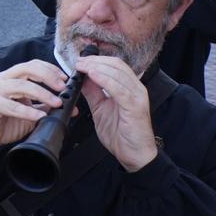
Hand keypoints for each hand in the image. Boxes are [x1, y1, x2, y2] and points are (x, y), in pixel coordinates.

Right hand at [0, 60, 68, 153]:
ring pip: (22, 86)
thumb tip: (71, 108)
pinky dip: (28, 111)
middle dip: (48, 77)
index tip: (65, 79)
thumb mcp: (30, 112)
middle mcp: (4, 79)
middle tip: (62, 88)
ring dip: (42, 93)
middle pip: (28, 69)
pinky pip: (12, 106)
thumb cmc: (5, 120)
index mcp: (13, 77)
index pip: (34, 64)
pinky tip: (39, 117)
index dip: (50, 69)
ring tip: (56, 103)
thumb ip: (47, 107)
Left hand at [75, 55, 157, 171]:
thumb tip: (82, 79)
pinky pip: (120, 89)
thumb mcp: (100, 109)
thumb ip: (93, 93)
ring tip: (82, 66)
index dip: (96, 60)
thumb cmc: (120, 133)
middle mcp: (135, 89)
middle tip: (78, 62)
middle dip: (95, 61)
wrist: (134, 155)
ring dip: (97, 67)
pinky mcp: (136, 107)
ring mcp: (137, 97)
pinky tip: (92, 76)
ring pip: (118, 73)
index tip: (79, 61)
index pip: (114, 65)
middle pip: (116, 65)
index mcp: (128, 88)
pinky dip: (105, 80)